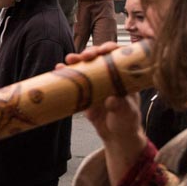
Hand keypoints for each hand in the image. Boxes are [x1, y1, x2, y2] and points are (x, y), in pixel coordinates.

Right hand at [61, 44, 145, 185]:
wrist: (116, 136)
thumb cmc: (127, 121)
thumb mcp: (127, 113)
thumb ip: (121, 106)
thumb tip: (112, 99)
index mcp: (124, 76)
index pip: (119, 56)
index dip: (111, 49)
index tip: (105, 50)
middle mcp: (109, 75)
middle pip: (99, 57)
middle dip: (91, 52)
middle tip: (85, 56)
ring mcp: (96, 82)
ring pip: (85, 65)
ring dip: (76, 60)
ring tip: (69, 60)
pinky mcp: (84, 91)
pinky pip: (74, 79)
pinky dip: (66, 73)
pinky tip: (59, 69)